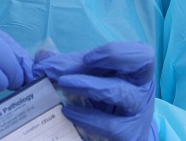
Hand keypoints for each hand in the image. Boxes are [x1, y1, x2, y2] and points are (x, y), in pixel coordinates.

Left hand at [33, 42, 156, 140]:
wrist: (123, 130)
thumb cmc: (107, 95)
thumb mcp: (94, 76)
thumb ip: (71, 64)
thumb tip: (43, 56)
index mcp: (138, 71)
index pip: (141, 56)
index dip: (115, 54)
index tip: (87, 58)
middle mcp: (142, 92)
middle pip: (125, 80)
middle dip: (89, 78)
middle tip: (61, 79)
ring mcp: (137, 116)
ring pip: (118, 101)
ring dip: (88, 90)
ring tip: (63, 88)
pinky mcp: (129, 135)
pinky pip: (110, 127)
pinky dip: (87, 118)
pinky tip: (68, 113)